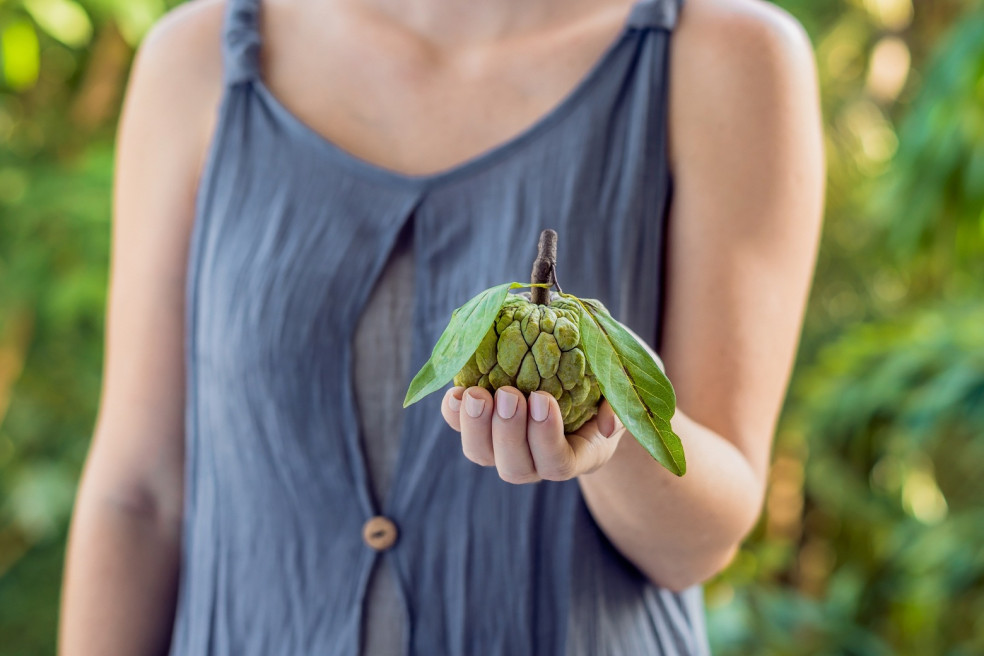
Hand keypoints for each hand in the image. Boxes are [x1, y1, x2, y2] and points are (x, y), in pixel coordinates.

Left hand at [440, 385, 624, 483]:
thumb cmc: (607, 386)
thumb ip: (622, 405)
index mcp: (577, 456)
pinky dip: (454, 413)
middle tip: (510, 394)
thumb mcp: (623, 390)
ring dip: (475, 425)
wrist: (583, 381)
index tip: (544, 400)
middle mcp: (537, 461)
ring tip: (476, 394)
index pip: (558, 463)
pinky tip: (455, 393)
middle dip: (508, 431)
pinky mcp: (483, 425)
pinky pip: (460, 427)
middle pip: (514, 467)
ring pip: (482, 453)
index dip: (545, 438)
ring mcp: (505, 446)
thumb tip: (607, 425)